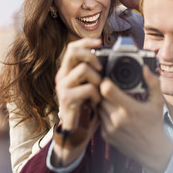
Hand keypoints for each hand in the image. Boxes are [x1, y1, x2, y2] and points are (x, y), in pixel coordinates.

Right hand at [52, 38, 102, 165]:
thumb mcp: (90, 85)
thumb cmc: (85, 106)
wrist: (76, 130)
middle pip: (73, 52)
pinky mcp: (66, 98)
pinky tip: (96, 102)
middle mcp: (62, 76)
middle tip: (101, 67)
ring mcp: (62, 87)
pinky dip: (96, 95)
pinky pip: (87, 88)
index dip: (85, 42)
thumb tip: (109, 58)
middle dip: (91, 55)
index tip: (99, 42)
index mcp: (67, 70)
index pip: (72, 48)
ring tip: (99, 90)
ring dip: (97, 79)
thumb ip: (94, 73)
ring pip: (83, 69)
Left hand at [99, 66, 172, 172]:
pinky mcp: (106, 135)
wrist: (152, 151)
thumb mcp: (157, 102)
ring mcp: (110, 129)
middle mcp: (118, 119)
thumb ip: (153, 83)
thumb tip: (145, 68)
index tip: (109, 79)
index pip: (107, 90)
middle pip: (101, 96)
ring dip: (102, 101)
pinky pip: (99, 118)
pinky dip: (103, 113)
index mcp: (130, 109)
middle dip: (104, 90)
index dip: (106, 81)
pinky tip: (112, 111)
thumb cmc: (154, 124)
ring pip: (98, 107)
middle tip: (110, 87)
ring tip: (112, 99)